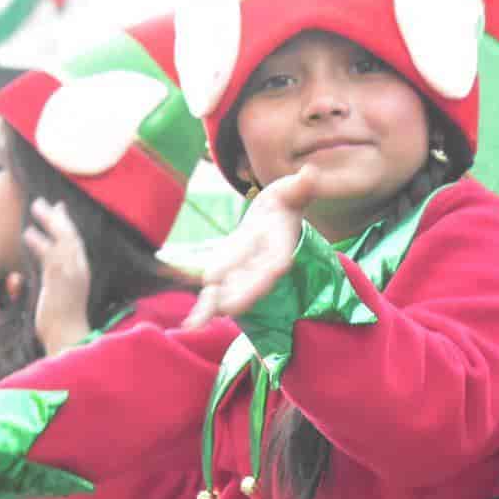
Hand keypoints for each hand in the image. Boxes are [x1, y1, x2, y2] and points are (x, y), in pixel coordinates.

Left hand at [24, 200, 90, 351]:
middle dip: (58, 216)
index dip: (66, 223)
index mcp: (81, 270)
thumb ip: (57, 277)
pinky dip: (40, 241)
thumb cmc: (62, 321)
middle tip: (44, 201)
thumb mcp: (62, 293)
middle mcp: (79, 267)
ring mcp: (71, 272)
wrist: (68, 336)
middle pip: (71, 233)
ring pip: (63, 238)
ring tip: (36, 206)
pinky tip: (29, 232)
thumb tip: (51, 269)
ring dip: (49, 220)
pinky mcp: (60, 279)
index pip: (75, 240)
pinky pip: (49, 255)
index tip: (59, 208)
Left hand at [184, 165, 319, 327]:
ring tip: (195, 325)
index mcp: (279, 246)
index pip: (276, 261)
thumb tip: (310, 173)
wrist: (272, 217)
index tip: (269, 274)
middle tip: (226, 307)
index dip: (269, 269)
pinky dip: (201, 309)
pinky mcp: (226, 277)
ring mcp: (243, 274)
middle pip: (253, 284)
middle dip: (242, 295)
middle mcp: (261, 266)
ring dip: (213, 308)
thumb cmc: (284, 201)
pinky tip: (188, 324)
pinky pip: (213, 294)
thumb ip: (299, 187)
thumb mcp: (291, 191)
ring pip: (229, 294)